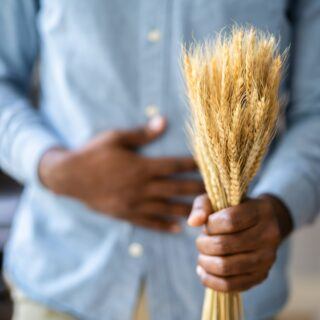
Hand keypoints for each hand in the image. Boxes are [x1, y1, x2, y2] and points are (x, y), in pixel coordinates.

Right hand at [39, 116, 203, 231]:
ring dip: (186, 210)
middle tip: (217, 192)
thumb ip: (142, 134)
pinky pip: (148, 222)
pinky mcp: (125, 214)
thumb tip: (163, 121)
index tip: (210, 165)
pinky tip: (178, 228)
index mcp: (141, 166)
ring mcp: (134, 203)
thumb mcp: (115, 138)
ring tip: (204, 213)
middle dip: (198, 189)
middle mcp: (141, 187)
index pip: (174, 165)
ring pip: (166, 208)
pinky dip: (164, 226)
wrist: (69, 177)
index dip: (193, 165)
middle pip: (176, 188)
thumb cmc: (93, 154)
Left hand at [188, 194, 292, 291]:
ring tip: (202, 255)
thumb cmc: (235, 209)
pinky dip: (210, 280)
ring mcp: (267, 258)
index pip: (230, 221)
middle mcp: (269, 235)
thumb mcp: (218, 200)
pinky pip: (230, 285)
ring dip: (205, 262)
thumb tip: (192, 222)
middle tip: (201, 241)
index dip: (211, 225)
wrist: (263, 223)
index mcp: (261, 211)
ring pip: (226, 267)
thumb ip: (203, 206)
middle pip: (224, 245)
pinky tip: (203, 271)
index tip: (207, 224)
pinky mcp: (261, 276)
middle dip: (204, 244)